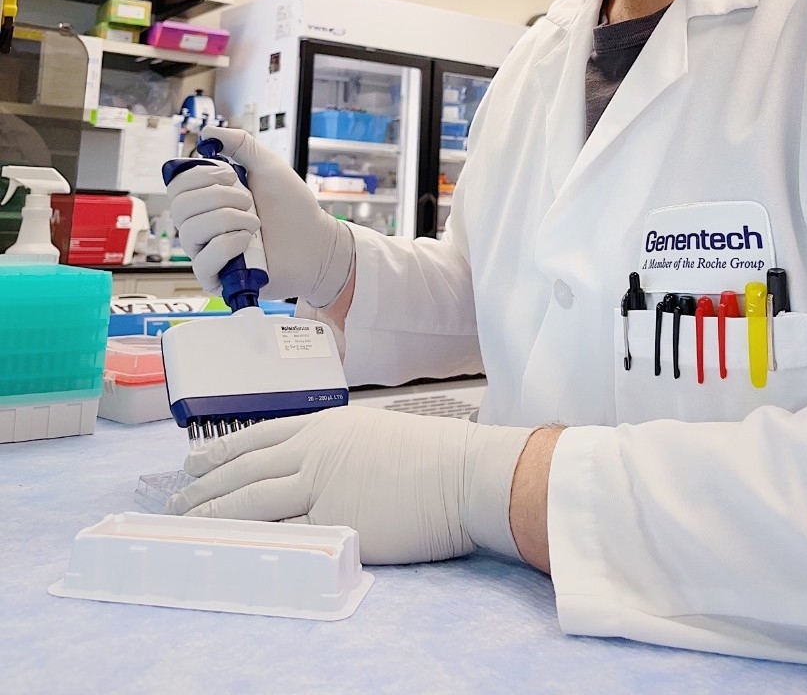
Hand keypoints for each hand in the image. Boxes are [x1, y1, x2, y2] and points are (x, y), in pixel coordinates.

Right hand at [166, 126, 353, 306]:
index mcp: (208, 199)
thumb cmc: (293, 207)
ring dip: (229, 219)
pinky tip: (249, 241)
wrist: (316, 240)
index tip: (231, 176)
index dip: (200, 177)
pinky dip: (228, 245)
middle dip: (218, 197)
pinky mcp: (217, 278)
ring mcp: (207, 252)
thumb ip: (239, 145)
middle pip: (180, 207)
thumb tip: (207, 132)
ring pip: (190, 231)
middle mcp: (202, 225)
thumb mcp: (267, 165)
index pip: (178, 186)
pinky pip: (203, 262)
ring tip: (255, 222)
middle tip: (248, 201)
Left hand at [168, 406, 532, 564]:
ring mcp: (320, 486)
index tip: (194, 462)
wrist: (463, 473)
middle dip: (203, 487)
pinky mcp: (333, 522)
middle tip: (174, 500)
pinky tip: (226, 550)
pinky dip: (246, 542)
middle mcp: (314, 451)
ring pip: (249, 501)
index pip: (258, 437)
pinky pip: (279, 534)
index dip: (221, 451)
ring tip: (184, 526)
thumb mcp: (374, 435)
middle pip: (243, 469)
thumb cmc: (432, 456)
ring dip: (211, 514)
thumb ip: (337, 449)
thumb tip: (313, 469)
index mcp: (325, 425)